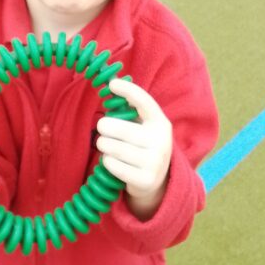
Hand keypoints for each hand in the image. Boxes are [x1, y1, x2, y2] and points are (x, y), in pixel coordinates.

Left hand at [96, 78, 172, 218]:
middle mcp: (161, 141)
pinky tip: (113, 161)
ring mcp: (154, 162)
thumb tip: (111, 83)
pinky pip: (112, 164)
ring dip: (103, 145)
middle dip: (104, 127)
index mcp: (160, 123)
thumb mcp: (143, 126)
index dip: (129, 91)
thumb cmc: (142, 145)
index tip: (112, 84)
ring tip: (108, 146)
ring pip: (112, 147)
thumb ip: (130, 110)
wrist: (156, 180)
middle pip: (118, 128)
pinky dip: (107, 161)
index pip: (145, 103)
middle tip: (104, 130)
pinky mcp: (145, 180)